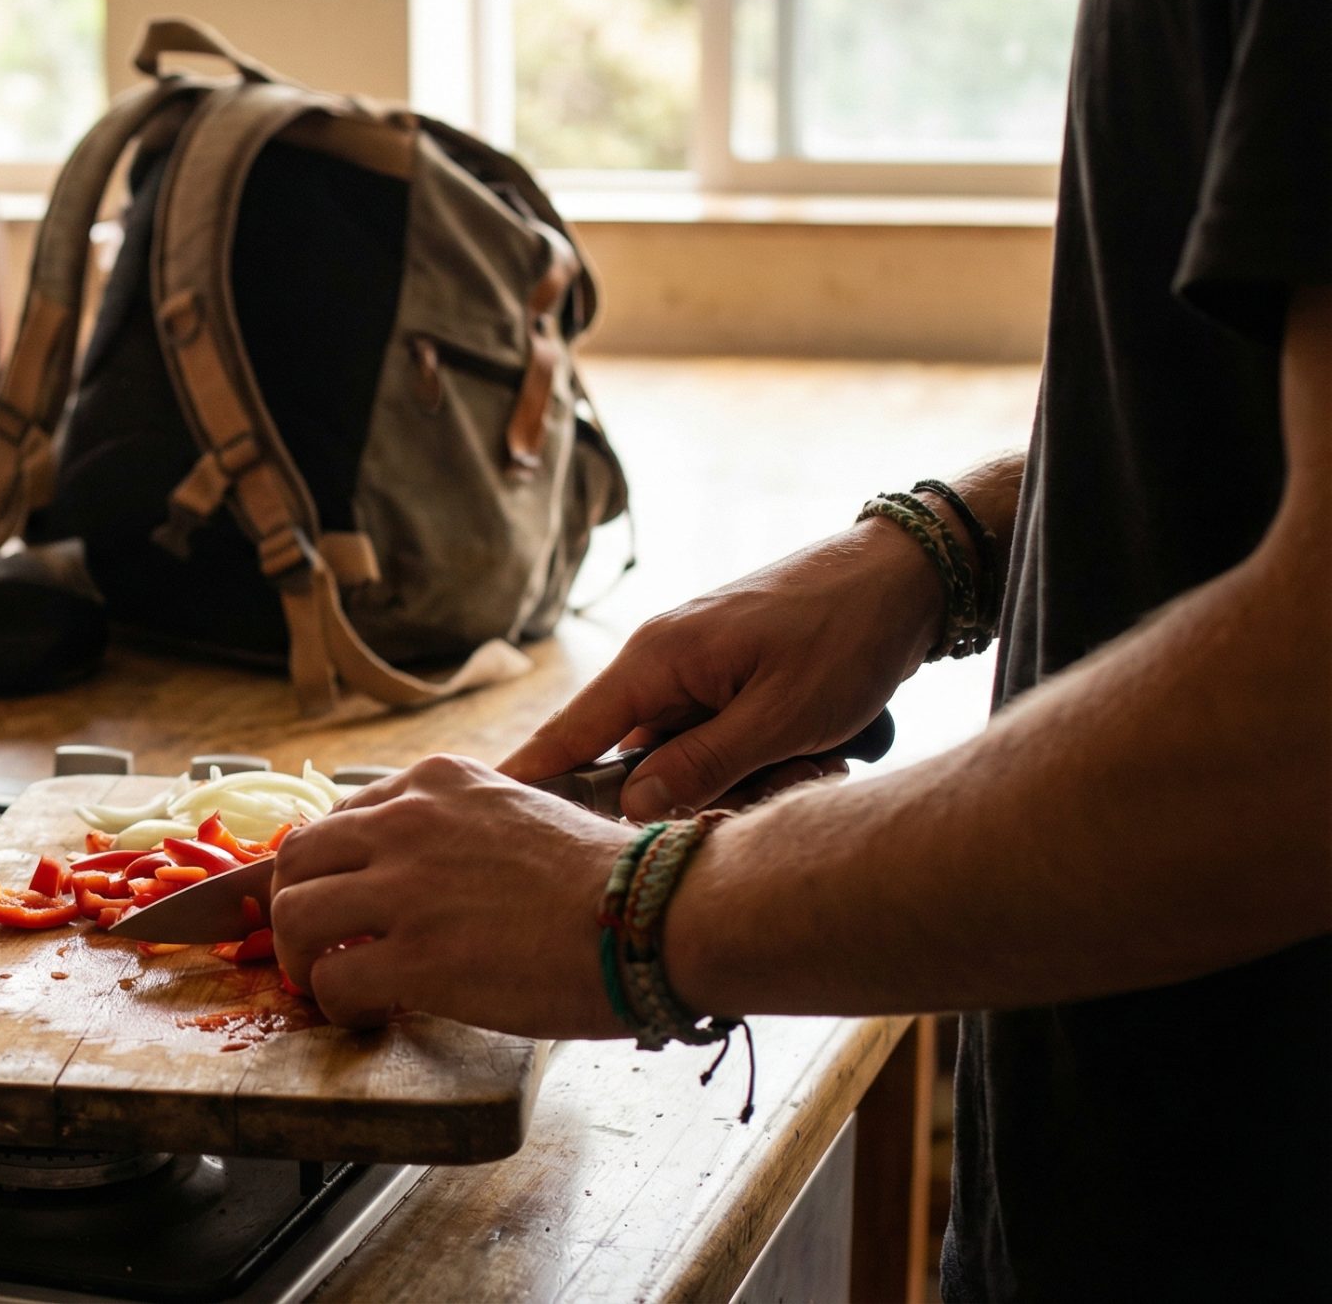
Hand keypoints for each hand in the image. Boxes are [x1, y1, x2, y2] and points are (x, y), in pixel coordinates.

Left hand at [271, 755, 634, 1038]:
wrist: (659, 914)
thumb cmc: (608, 880)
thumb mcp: (518, 815)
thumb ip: (457, 830)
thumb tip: (422, 875)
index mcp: (436, 783)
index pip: (337, 819)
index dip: (330, 873)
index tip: (342, 906)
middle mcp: (409, 821)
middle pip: (296, 861)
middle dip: (297, 911)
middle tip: (320, 949)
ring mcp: (407, 888)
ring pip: (293, 916)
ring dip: (303, 959)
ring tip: (334, 984)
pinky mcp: (417, 956)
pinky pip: (332, 982)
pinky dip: (338, 1006)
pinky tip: (373, 1014)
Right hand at [498, 518, 940, 819]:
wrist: (906, 575)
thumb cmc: (846, 635)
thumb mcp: (782, 718)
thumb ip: (701, 766)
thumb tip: (631, 807)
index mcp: (656, 659)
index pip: (570, 731)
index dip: (529, 778)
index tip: (483, 815)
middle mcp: (660, 660)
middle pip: (629, 756)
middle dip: (674, 796)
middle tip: (741, 802)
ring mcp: (692, 666)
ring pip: (677, 752)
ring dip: (726, 778)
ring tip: (801, 765)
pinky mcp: (724, 674)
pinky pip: (709, 735)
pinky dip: (746, 758)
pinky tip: (803, 756)